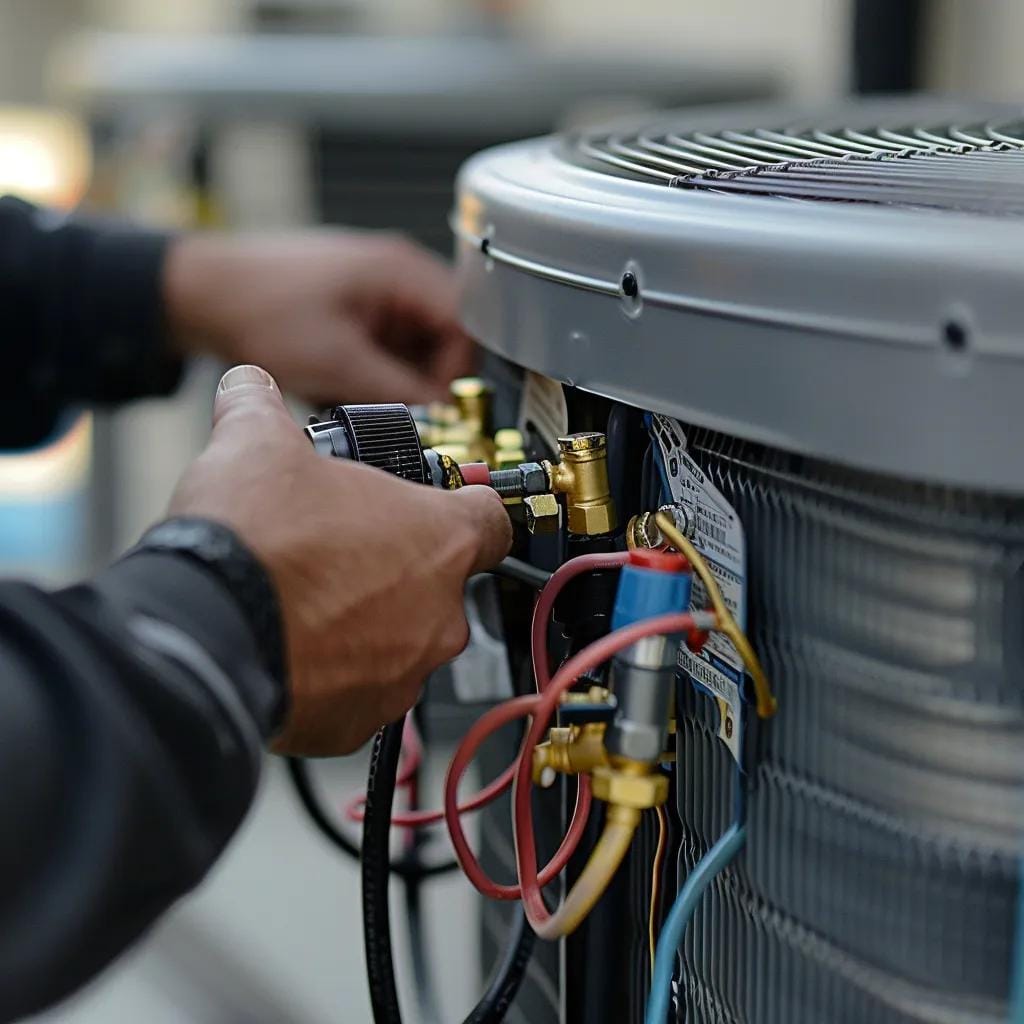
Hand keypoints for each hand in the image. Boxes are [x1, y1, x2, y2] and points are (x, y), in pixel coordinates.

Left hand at [163, 232, 474, 404]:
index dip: (457, 374)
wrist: (199, 292)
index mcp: (401, 271)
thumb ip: (398, 392)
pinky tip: (347, 383)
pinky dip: (377, 370)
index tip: (436, 406)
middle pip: (445, 337)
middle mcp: (396, 272)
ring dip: (399, 376)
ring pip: (416, 346)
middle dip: (427, 378)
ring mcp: (375, 288)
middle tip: (402, 408)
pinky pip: (388, 345)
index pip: (465, 327)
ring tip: (362, 393)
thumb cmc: (258, 307)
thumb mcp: (338, 363)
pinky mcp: (356, 305)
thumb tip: (440, 417)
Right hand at [168, 364, 510, 755]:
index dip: (468, 504)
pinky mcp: (360, 722)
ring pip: (401, 639)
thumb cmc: (253, 544)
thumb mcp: (256, 442)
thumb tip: (249, 390)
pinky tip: (292, 643)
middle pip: (438, 581)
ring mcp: (404, 672)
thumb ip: (263, 406)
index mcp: (440, 538)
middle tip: (342, 549)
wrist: (204, 632)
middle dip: (396, 565)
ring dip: (366, 621)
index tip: (452, 504)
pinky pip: (361, 691)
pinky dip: (335, 673)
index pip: (492, 517)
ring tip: (309, 597)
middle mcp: (439, 612)